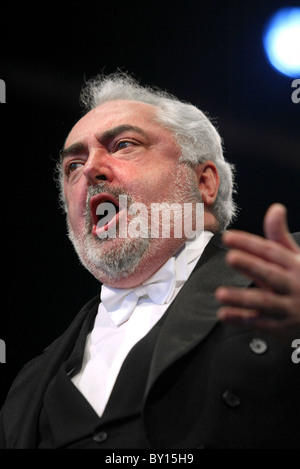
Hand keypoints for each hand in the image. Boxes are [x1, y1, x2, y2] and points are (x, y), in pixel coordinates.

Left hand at [215, 204, 299, 341]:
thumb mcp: (296, 258)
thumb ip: (279, 236)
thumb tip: (275, 208)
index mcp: (295, 266)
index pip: (272, 252)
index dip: (250, 243)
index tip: (229, 236)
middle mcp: (292, 286)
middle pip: (270, 274)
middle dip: (251, 265)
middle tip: (231, 257)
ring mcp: (287, 307)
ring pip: (263, 302)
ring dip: (241, 298)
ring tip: (221, 293)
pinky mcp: (279, 326)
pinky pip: (258, 323)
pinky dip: (240, 319)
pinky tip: (223, 314)